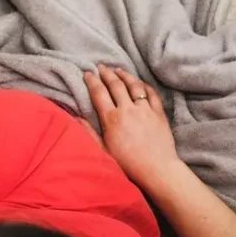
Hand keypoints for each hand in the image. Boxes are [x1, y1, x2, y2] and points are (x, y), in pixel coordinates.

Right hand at [83, 65, 179, 189]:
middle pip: (115, 85)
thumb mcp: (104, 151)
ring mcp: (145, 110)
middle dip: (106, 74)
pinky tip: (139, 83)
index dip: (92, 81)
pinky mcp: (159, 113)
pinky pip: (151, 93)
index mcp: (112, 119)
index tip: (88, 73)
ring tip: (118, 70)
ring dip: (125, 75)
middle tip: (101, 67)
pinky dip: (144, 85)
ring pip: (134, 85)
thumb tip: (76, 118)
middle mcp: (128, 110)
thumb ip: (90, 133)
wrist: (157, 169)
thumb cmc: (128, 164)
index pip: (99, 93)